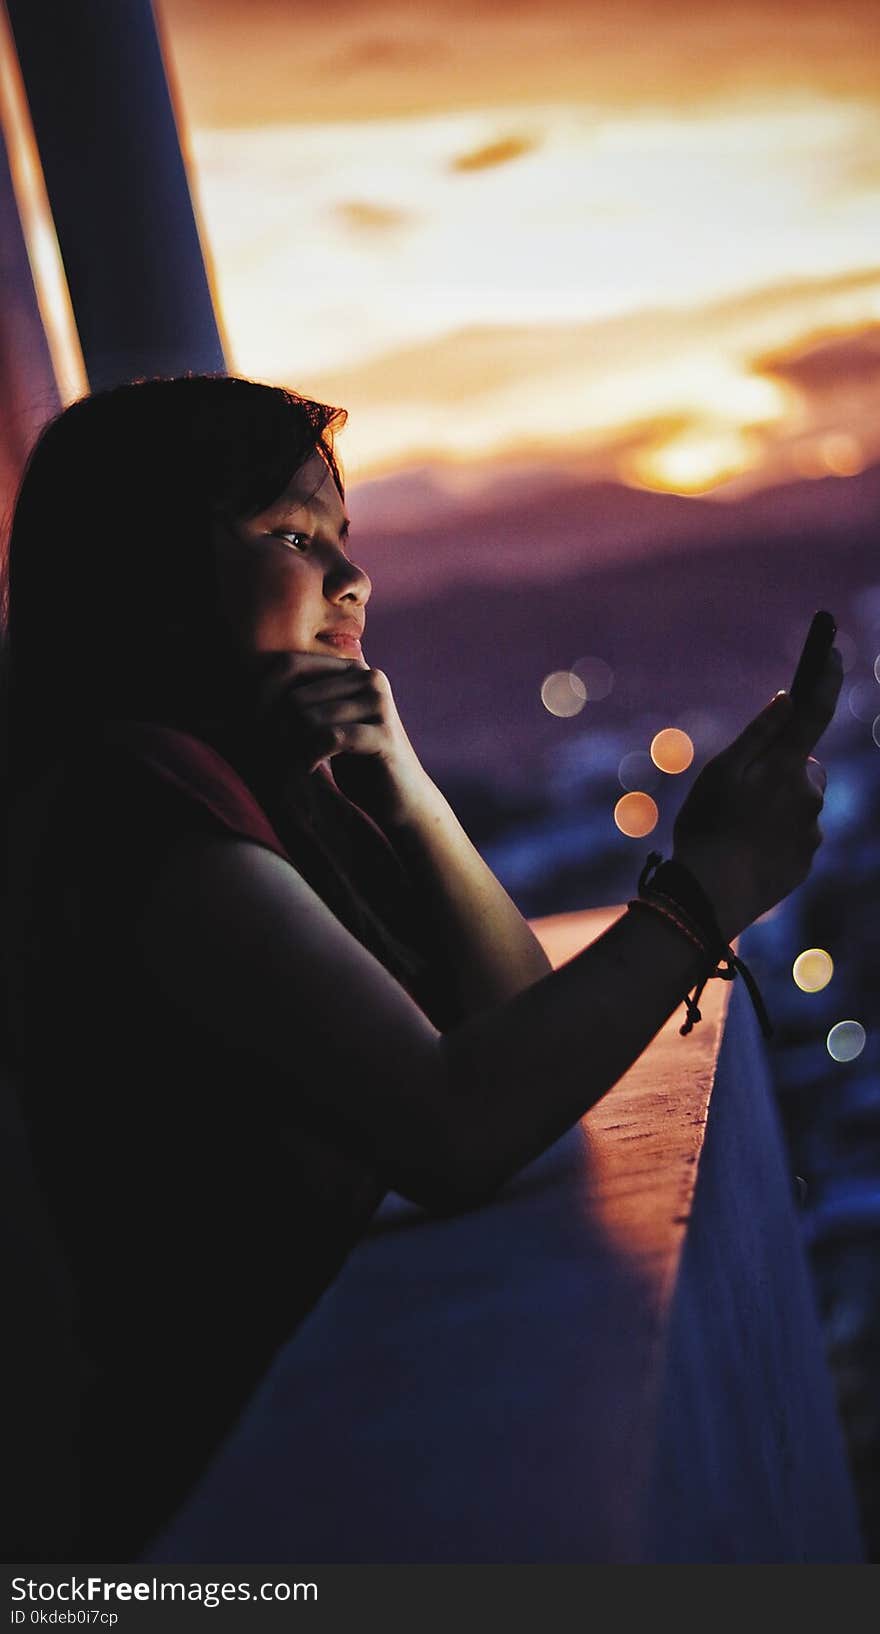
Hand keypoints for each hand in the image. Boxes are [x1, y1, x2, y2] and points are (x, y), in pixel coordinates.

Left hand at [245, 650, 433, 827]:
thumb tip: (240, 692)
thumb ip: (300, 701)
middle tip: (280, 756)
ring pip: (308, 717)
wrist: (400, 797)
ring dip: (293, 748)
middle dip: (279, 732)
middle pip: (295, 696)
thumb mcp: (326, 722)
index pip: (290, 665)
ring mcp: (380, 702)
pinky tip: (309, 768)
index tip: (258, 731)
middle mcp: (368, 677)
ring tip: (295, 762)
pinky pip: (329, 737)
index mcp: (352, 668)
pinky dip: (310, 756)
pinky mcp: (385, 734)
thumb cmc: (355, 760)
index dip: (263, 697)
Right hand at [671, 648, 842, 940]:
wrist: (711, 896)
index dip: (825, 675)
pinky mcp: (807, 859)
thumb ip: (757, 735)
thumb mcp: (720, 773)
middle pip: (804, 764)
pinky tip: (748, 850)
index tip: (832, 648)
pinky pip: (797, 835)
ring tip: (740, 826)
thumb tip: (786, 701)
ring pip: (801, 802)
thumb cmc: (707, 828)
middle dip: (784, 768)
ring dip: (779, 805)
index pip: (814, 710)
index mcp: (785, 766)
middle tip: (743, 790)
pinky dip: (777, 835)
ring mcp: (812, 830)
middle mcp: (809, 794)